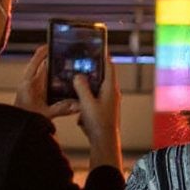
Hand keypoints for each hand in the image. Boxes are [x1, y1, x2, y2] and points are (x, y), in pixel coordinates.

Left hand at [14, 45, 79, 118]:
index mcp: (28, 83)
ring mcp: (33, 87)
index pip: (36, 61)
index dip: (44, 51)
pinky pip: (47, 82)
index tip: (53, 44)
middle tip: (69, 54)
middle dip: (55, 59)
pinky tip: (65, 81)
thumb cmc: (23, 118)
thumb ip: (62, 109)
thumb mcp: (44, 114)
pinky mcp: (36, 93)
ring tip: (70, 65)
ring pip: (46, 73)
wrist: (14, 128)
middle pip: (43, 65)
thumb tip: (77, 104)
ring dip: (56, 70)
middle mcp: (30, 83)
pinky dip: (55, 79)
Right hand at [74, 51, 121, 170]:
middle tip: (82, 63)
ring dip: (88, 85)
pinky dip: (87, 97)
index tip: (98, 47)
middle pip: (103, 76)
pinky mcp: (104, 109)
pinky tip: (77, 100)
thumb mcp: (86, 103)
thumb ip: (81, 87)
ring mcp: (109, 101)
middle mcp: (112, 93)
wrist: (104, 142)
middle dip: (92, 70)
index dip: (104, 56)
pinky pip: (95, 98)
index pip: (109, 67)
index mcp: (111, 88)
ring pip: (98, 88)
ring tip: (76, 80)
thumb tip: (78, 76)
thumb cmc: (98, 123)